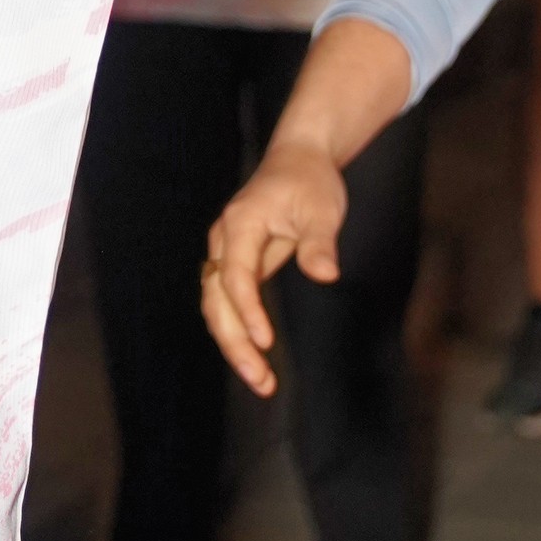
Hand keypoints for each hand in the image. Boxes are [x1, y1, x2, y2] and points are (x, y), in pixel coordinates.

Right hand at [200, 142, 349, 396]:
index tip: (266, 341)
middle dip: (235, 342)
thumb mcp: (322, 209)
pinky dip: (239, 331)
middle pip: (216, 300)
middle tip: (262, 380)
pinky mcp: (236, 263)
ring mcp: (226, 252)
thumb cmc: (310, 181)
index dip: (247, 311)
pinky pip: (229, 303)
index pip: (235, 275)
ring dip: (234, 344)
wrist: (298, 158)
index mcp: (240, 224)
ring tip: (262, 381)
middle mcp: (224, 240)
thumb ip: (318, 243)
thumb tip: (324, 273)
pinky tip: (258, 359)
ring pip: (217, 306)